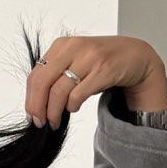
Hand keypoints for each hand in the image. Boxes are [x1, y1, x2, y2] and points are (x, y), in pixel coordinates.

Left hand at [26, 36, 166, 127]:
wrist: (136, 55)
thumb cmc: (102, 62)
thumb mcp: (75, 61)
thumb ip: (56, 74)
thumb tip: (34, 102)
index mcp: (62, 45)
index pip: (35, 75)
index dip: (30, 99)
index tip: (32, 115)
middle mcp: (73, 48)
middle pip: (42, 83)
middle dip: (37, 107)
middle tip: (40, 122)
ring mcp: (89, 58)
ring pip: (58, 91)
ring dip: (54, 112)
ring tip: (56, 121)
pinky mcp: (104, 70)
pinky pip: (78, 94)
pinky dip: (72, 106)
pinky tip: (74, 108)